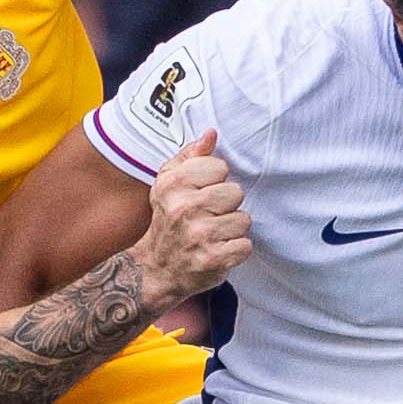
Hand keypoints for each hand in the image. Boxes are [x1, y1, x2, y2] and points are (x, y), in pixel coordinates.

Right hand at [127, 128, 253, 299]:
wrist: (157, 268)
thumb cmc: (168, 221)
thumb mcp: (169, 184)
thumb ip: (190, 156)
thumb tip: (211, 134)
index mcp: (173, 184)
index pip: (220, 167)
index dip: (214, 181)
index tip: (200, 194)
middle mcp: (184, 208)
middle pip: (236, 192)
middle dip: (226, 205)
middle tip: (207, 217)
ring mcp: (199, 235)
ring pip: (243, 219)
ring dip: (232, 229)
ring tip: (212, 235)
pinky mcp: (213, 259)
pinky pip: (245, 245)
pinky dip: (235, 250)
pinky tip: (217, 250)